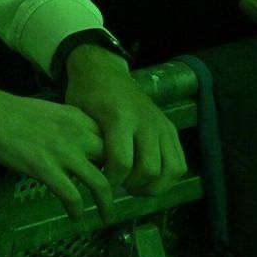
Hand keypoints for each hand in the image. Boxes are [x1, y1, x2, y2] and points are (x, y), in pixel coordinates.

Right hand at [0, 81, 110, 221]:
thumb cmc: (8, 110)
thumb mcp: (49, 112)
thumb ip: (69, 128)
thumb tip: (78, 150)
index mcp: (78, 117)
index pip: (113, 141)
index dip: (118, 160)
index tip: (117, 174)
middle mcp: (77, 134)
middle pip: (114, 162)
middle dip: (119, 182)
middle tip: (117, 196)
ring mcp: (61, 152)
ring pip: (100, 183)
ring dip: (107, 204)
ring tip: (107, 217)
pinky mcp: (44, 168)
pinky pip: (72, 196)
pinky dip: (77, 210)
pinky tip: (75, 217)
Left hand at [63, 45, 185, 206]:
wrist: (104, 69)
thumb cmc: (86, 94)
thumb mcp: (77, 115)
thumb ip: (86, 144)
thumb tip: (91, 177)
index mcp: (119, 118)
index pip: (122, 161)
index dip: (113, 179)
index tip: (103, 182)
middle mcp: (145, 122)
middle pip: (149, 169)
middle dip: (134, 185)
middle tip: (120, 187)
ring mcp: (161, 125)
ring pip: (172, 169)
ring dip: (155, 186)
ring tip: (136, 187)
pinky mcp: (171, 128)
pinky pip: (180, 161)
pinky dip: (169, 177)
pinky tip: (150, 180)